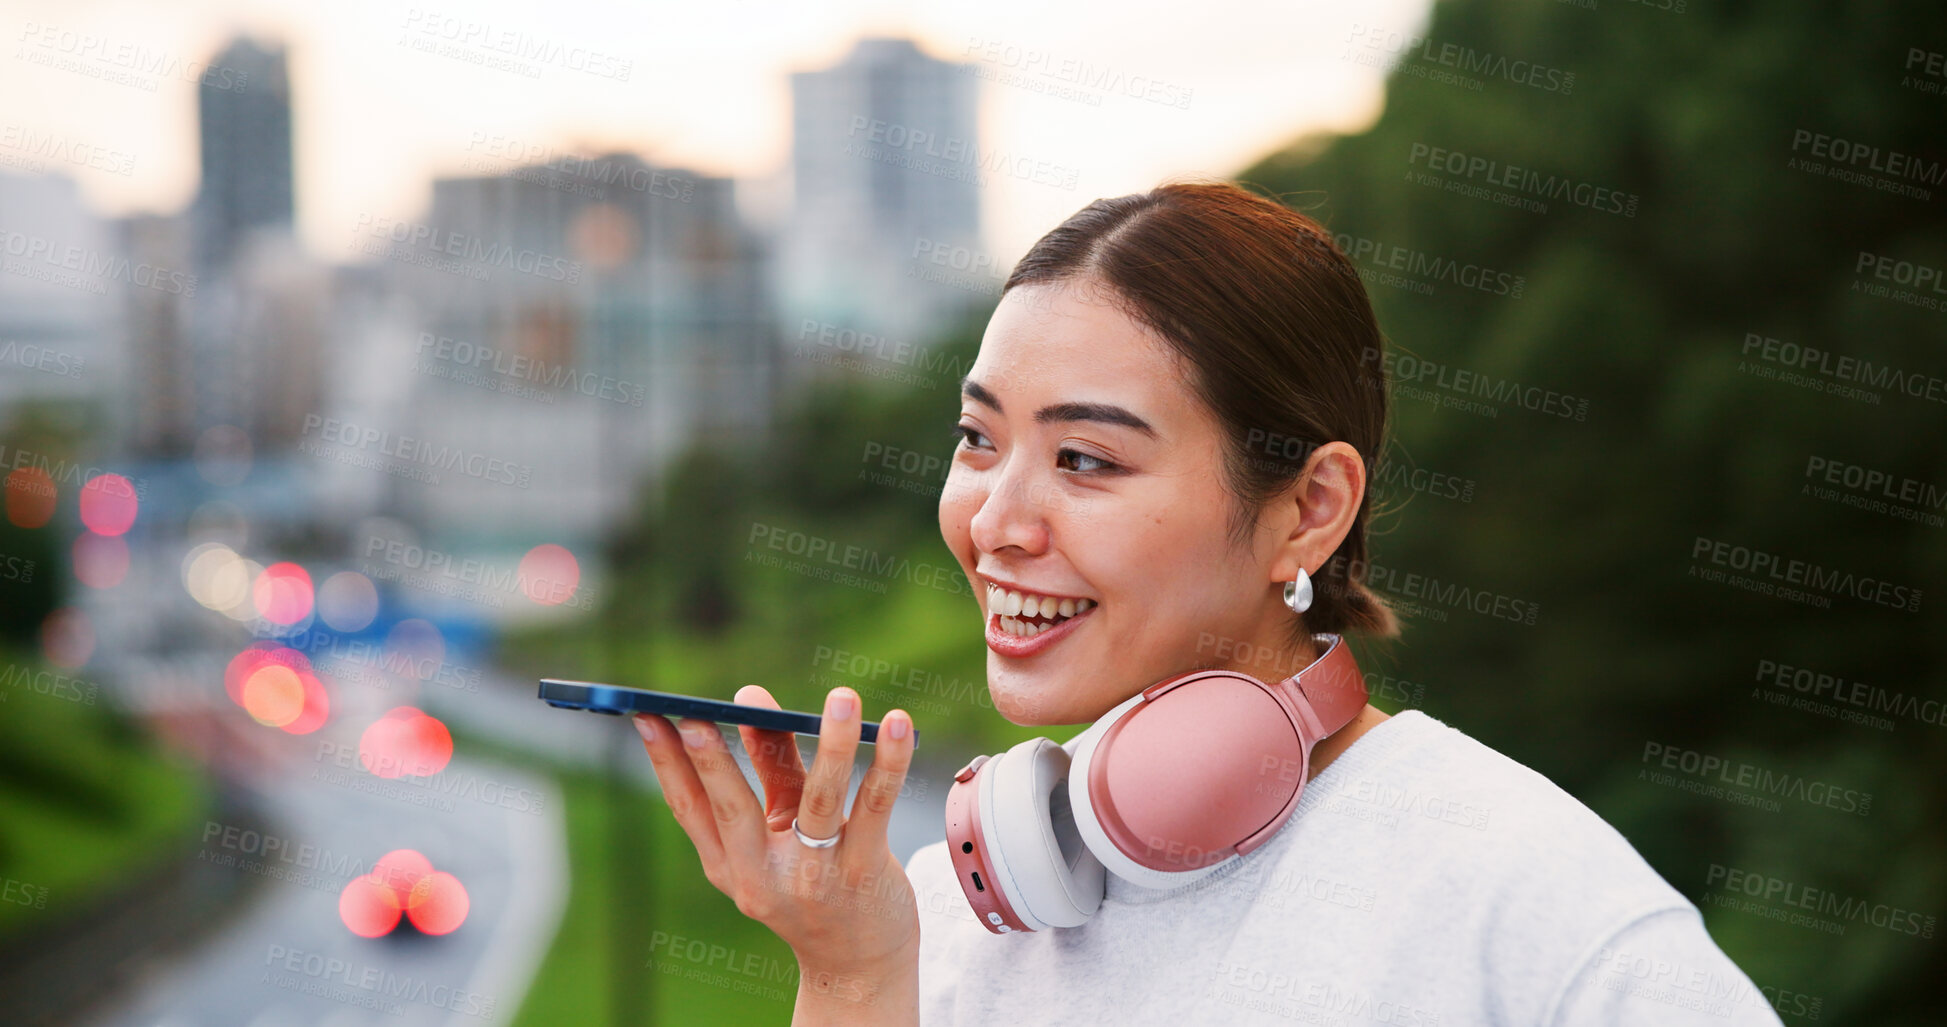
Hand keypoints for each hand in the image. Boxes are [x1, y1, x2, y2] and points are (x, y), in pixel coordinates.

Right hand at [632, 685, 920, 996]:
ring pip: (818, 800)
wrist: (856, 960)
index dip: (665, 762)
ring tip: (841, 696)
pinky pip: (875, 807)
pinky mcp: (862, 872)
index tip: (646, 717)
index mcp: (729, 865)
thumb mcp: (779, 828)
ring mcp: (813, 876)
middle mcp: (762, 875)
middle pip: (733, 809)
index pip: (687, 808)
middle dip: (714, 761)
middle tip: (697, 714)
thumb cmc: (813, 878)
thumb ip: (769, 765)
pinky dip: (889, 764)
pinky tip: (899, 725)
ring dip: (831, 744)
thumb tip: (750, 698)